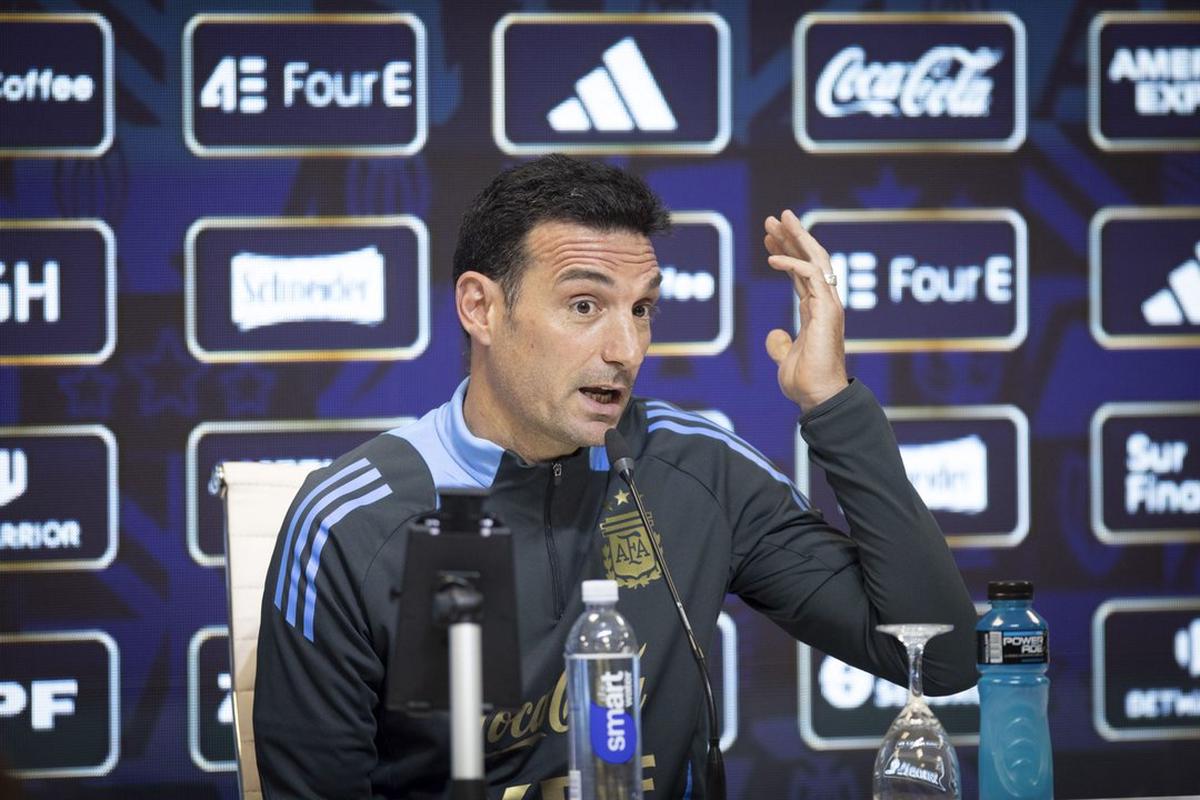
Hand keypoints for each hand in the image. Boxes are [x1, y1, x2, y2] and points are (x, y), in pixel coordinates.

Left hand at [763, 210, 848, 412]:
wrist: (818, 396)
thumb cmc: (806, 382)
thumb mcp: (785, 359)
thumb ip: (780, 345)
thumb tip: (774, 336)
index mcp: (816, 311)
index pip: (802, 274)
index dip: (787, 254)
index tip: (769, 240)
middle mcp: (825, 303)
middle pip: (811, 259)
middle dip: (793, 237)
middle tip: (775, 218)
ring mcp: (828, 305)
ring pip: (815, 260)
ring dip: (796, 238)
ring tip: (778, 221)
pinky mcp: (827, 310)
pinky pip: (811, 277)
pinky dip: (792, 264)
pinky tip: (772, 258)